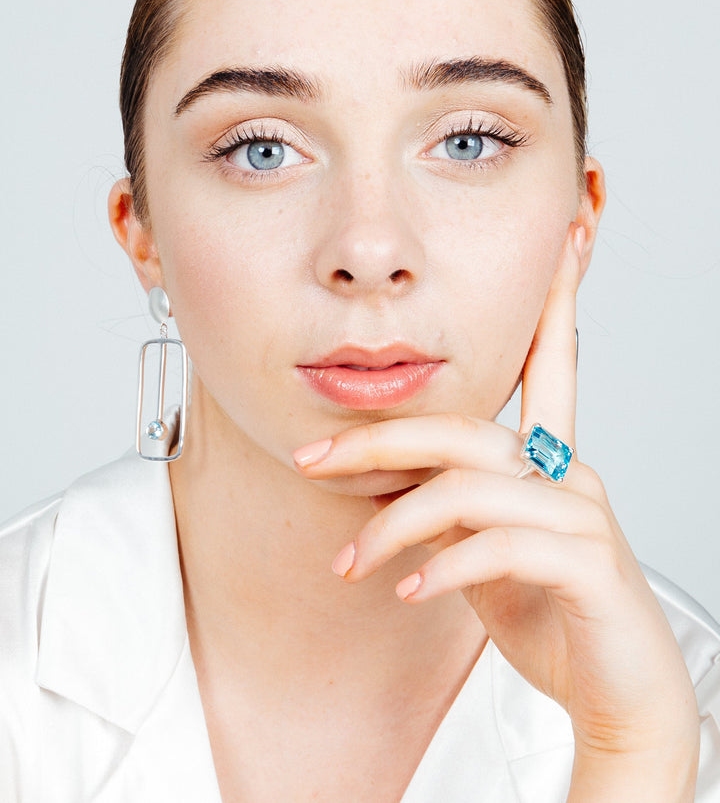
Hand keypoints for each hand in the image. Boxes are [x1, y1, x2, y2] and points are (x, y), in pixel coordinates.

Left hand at [294, 224, 699, 798]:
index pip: (550, 364)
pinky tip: (408, 591)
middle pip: (464, 428)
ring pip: (468, 487)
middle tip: (309, 462)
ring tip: (352, 564)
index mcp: (548, 460)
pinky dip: (440, 567)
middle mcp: (569, 473)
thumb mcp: (484, 553)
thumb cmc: (551, 612)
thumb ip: (449, 509)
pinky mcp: (586, 563)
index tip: (565, 241)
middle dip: (378, 440)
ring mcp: (581, 515)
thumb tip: (392, 489)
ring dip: (393, 525)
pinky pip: (497, 546)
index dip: (556, 301)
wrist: (617, 691)